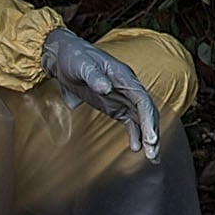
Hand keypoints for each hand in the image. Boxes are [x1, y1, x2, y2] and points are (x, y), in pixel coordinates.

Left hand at [43, 26, 162, 159]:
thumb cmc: (73, 57)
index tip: (151, 138)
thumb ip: (94, 76)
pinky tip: (136, 148)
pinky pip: (130, 121)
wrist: (62, 56)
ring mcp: (122, 97)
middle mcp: (127, 87)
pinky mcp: (114, 105)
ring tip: (152, 157)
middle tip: (153, 154)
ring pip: (141, 119)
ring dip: (148, 137)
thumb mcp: (81, 65)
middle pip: (147, 111)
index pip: (143, 100)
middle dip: (152, 132)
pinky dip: (135, 134)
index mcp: (123, 76)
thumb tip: (107, 88)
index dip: (149, 119)